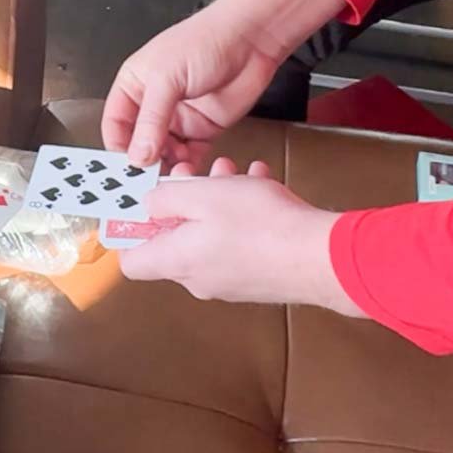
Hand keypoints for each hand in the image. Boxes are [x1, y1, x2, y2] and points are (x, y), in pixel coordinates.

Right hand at [103, 0, 346, 165]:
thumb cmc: (205, 39)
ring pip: (163, 152)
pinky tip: (190, 168)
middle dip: (141, 160)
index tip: (124, 167)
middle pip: (138, 142)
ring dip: (166, 165)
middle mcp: (154, 103)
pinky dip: (188, 165)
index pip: (116, 124)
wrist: (251, 39)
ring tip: (171, 173)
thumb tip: (137, 154)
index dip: (118, 146)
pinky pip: (190, 155)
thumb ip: (151, 119)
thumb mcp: (167, 78)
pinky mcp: (203, 128)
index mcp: (135, 84)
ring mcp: (179, 117)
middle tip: (147, 178)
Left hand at [116, 158, 361, 314]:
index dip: (131, 232)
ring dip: (217, 200)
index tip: (142, 203)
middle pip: (174, 239)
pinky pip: (238, 242)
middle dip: (184, 201)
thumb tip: (148, 205)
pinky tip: (259, 184)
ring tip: (233, 172)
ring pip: (209, 235)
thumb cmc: (258, 224)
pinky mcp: (258, 277)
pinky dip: (242, 213)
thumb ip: (165, 198)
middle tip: (197, 173)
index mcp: (177, 262)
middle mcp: (199, 279)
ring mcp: (230, 281)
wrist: (321, 257)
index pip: (132, 263)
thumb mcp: (202, 195)